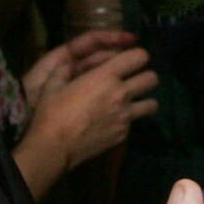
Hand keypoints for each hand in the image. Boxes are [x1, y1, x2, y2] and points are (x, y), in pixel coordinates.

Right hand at [10, 38, 155, 197]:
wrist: (53, 147)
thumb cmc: (51, 112)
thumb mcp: (54, 82)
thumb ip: (68, 68)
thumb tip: (72, 63)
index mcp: (105, 76)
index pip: (139, 56)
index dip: (137, 56)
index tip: (130, 61)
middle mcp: (121, 94)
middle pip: (152, 79)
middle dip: (145, 77)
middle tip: (134, 81)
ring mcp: (125, 116)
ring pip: (153, 104)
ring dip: (145, 100)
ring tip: (133, 102)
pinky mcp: (124, 135)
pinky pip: (135, 122)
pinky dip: (129, 120)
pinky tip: (114, 121)